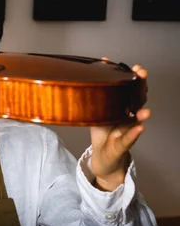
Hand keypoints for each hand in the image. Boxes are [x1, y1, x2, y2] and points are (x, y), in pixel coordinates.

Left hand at [89, 62, 149, 190]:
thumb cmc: (101, 135)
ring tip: (145, 106)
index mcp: (119, 108)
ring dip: (141, 112)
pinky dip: (134, 133)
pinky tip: (140, 127)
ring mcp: (126, 131)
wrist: (103, 159)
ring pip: (136, 120)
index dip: (132, 77)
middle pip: (136, 99)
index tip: (132, 65)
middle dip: (140, 86)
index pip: (129, 89)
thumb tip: (80, 79)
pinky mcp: (121, 146)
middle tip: (142, 73)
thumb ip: (90, 99)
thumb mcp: (93, 114)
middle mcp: (126, 117)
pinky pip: (128, 139)